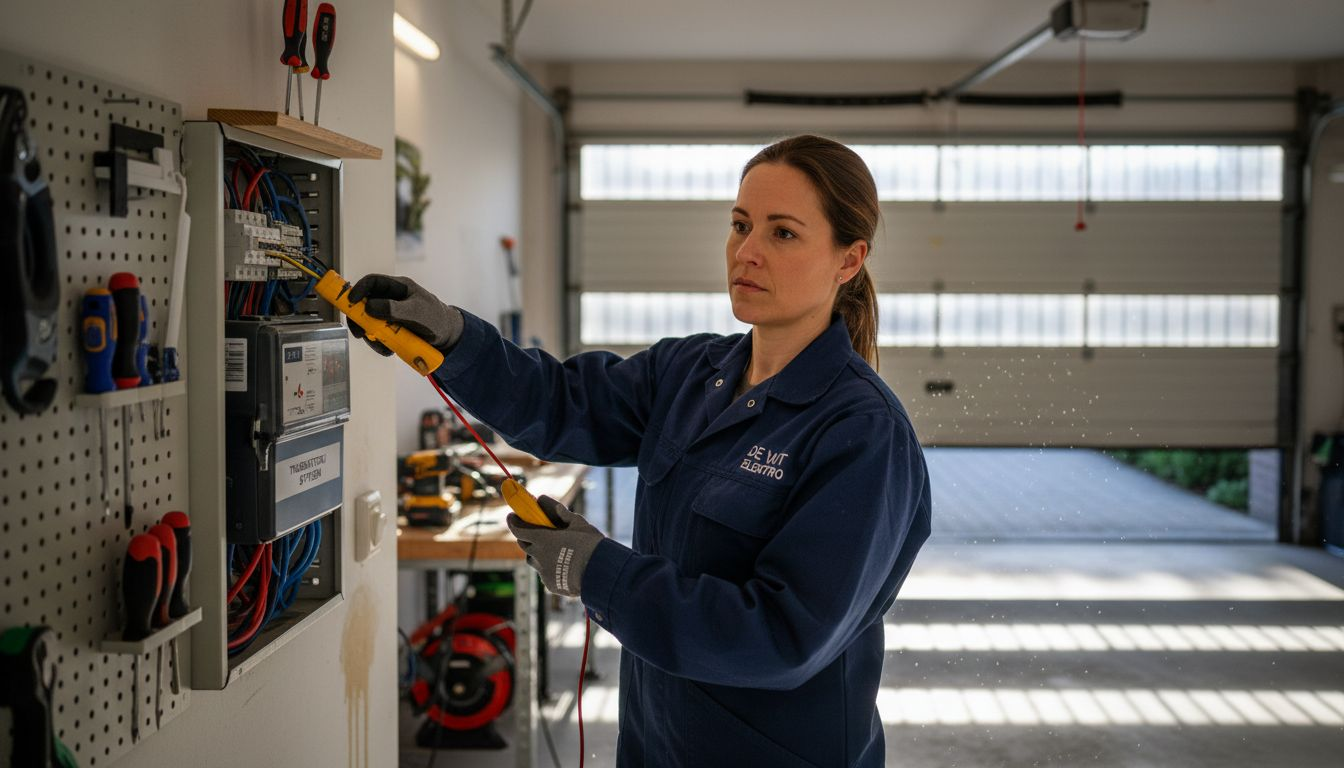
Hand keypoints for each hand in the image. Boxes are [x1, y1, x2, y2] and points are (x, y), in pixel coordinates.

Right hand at [345, 274, 463, 354]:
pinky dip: (379, 344)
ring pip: (368, 322)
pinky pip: (377, 335)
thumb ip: (394, 308)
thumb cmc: (436, 318)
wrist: (448, 338)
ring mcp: (389, 315)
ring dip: (370, 336)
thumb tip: (369, 307)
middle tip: (359, 333)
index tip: (350, 302)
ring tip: (382, 347)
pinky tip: (389, 351)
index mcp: (398, 287)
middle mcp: (390, 299)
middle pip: (364, 304)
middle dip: (358, 318)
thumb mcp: (417, 312)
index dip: (358, 289)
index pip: (372, 282)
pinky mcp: (390, 329)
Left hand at [506, 496, 604, 597]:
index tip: (512, 516)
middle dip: (525, 537)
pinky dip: (549, 568)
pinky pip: (545, 574)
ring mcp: (544, 572)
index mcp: (542, 539)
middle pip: (524, 545)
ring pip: (534, 561)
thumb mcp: (579, 524)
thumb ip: (562, 514)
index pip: (518, 530)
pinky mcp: (551, 585)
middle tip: (533, 531)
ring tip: (550, 550)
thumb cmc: (590, 545)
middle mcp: (539, 556)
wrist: (601, 573)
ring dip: (536, 554)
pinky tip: (562, 566)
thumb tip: (549, 502)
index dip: (513, 522)